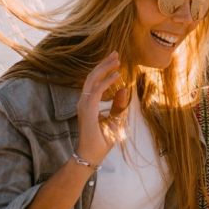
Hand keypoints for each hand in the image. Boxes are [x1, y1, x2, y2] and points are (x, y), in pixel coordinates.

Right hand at [75, 51, 130, 165]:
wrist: (91, 155)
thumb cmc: (102, 141)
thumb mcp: (116, 120)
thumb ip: (119, 105)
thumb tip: (124, 89)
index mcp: (89, 102)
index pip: (95, 80)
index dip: (104, 69)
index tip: (115, 60)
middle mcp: (84, 101)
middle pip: (93, 76)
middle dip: (104, 63)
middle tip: (116, 53)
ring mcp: (84, 104)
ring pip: (93, 79)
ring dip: (105, 68)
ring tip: (117, 59)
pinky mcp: (88, 110)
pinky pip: (97, 91)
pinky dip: (108, 81)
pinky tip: (118, 75)